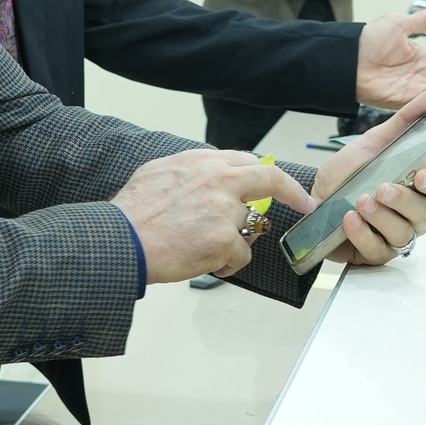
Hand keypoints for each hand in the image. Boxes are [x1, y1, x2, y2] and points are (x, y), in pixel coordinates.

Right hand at [113, 150, 314, 282]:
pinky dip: (226, 264)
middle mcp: (219, 179)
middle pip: (270, 179)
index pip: (247, 160)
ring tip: (203, 248)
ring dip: (234, 242)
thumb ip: (191, 173)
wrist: (122, 239)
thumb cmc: (132, 213)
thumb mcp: (160, 173)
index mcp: (204, 162)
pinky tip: (203, 262)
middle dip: (293, 192)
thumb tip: (209, 178)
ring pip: (251, 227)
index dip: (266, 173)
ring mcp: (225, 209)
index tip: (279, 183)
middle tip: (304, 204)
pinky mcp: (225, 239)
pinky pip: (241, 255)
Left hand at [314, 91, 425, 264]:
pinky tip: (350, 221)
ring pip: (402, 234)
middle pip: (422, 214)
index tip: (420, 175)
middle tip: (381, 189)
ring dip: (381, 218)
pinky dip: (364, 235)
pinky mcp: (375, 254)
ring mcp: (394, 236)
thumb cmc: (351, 172)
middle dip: (402, 202)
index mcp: (416, 188)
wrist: (315, 195)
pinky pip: (377, 250)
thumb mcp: (375, 142)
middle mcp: (411, 214)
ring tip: (360, 203)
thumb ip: (406, 121)